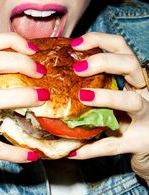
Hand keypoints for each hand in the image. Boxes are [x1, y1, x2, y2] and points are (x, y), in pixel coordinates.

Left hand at [69, 32, 148, 183]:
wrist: (147, 146)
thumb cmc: (126, 120)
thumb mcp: (112, 101)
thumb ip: (92, 92)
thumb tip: (54, 89)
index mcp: (132, 80)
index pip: (121, 50)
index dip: (101, 42)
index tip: (76, 44)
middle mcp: (142, 93)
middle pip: (131, 65)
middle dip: (104, 62)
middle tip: (79, 68)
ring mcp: (144, 117)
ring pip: (132, 102)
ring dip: (107, 98)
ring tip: (83, 97)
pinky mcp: (138, 142)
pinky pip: (113, 145)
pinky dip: (90, 150)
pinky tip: (73, 152)